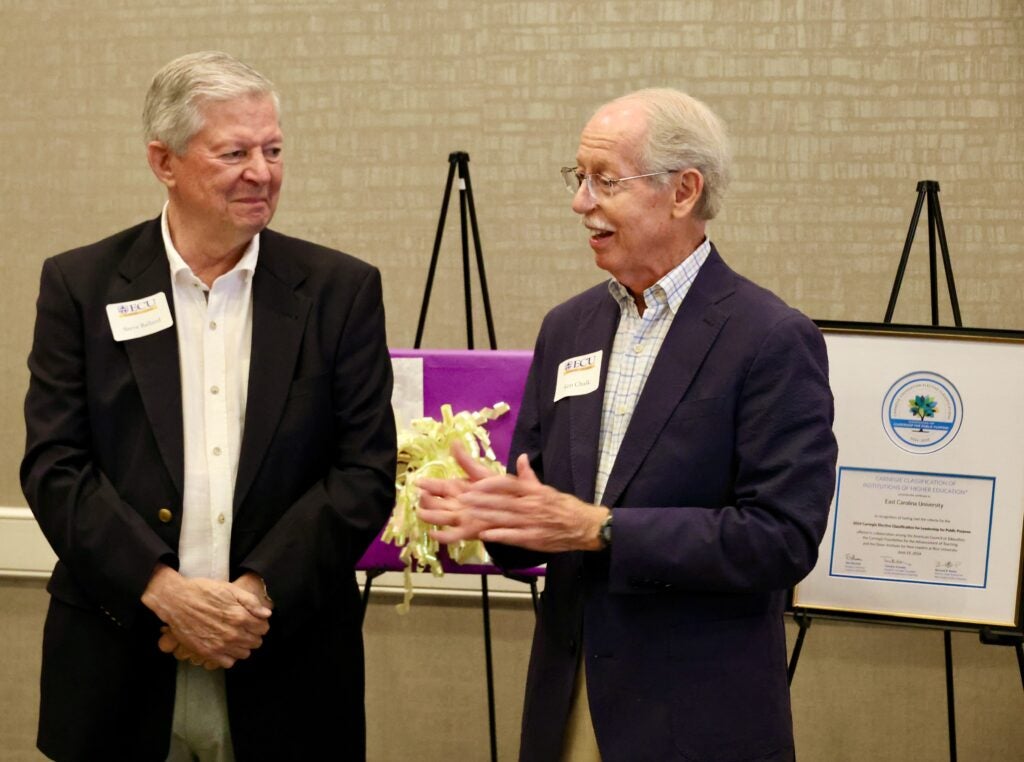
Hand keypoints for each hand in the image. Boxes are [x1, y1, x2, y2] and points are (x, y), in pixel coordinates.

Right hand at [142, 565, 271, 668]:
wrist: (176, 601)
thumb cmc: (204, 592)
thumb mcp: (231, 589)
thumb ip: (251, 602)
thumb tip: (267, 614)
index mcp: (240, 617)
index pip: (263, 628)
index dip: (261, 623)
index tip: (254, 620)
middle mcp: (232, 634)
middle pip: (255, 642)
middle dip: (254, 634)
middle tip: (245, 628)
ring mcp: (220, 645)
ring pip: (244, 654)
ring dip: (243, 646)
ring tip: (235, 636)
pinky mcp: (207, 653)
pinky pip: (228, 662)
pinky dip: (229, 656)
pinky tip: (225, 645)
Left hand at [417, 444, 608, 552]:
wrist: (584, 526)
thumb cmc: (563, 507)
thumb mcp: (546, 489)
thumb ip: (529, 476)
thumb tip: (521, 458)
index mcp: (533, 491)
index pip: (509, 484)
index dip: (491, 485)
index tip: (474, 485)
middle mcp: (531, 504)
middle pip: (502, 501)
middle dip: (481, 500)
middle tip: (462, 499)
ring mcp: (532, 522)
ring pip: (505, 517)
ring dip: (484, 516)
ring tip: (467, 514)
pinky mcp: (534, 538)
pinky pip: (514, 536)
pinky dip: (499, 535)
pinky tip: (485, 535)